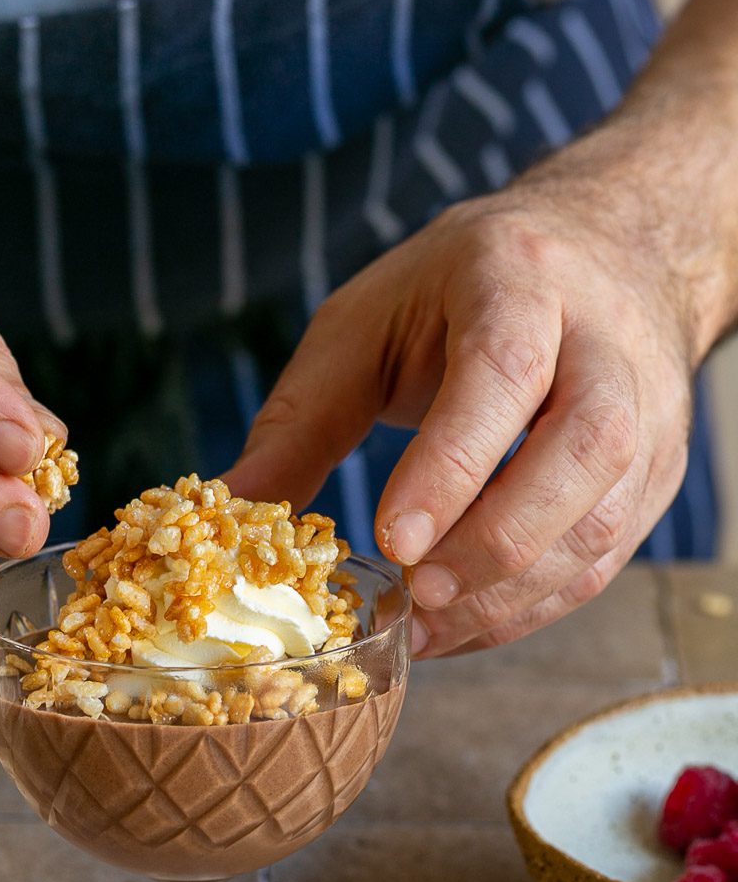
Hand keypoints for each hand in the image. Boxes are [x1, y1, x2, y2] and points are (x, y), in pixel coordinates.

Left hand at [225, 180, 696, 655]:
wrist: (595, 256)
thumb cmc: (455, 295)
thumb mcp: (361, 326)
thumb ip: (301, 418)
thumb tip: (227, 507)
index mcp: (519, 279)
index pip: (503, 372)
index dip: (454, 463)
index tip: (394, 541)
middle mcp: (603, 341)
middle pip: (584, 448)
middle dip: (498, 539)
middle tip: (419, 594)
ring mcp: (647, 410)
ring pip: (605, 516)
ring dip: (514, 590)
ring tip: (427, 625)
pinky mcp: (654, 472)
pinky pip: (606, 555)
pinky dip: (532, 606)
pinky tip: (462, 624)